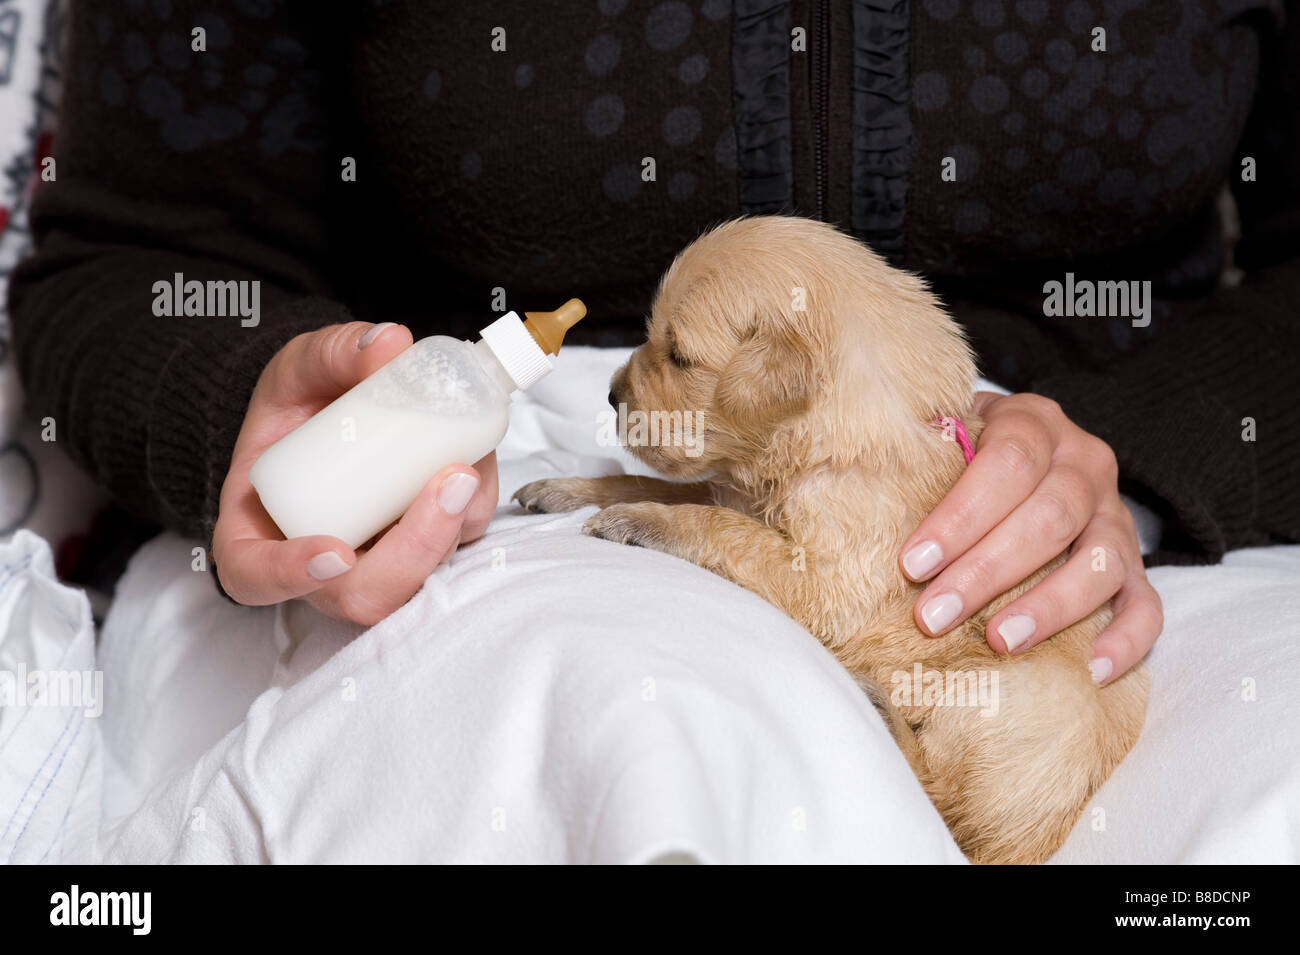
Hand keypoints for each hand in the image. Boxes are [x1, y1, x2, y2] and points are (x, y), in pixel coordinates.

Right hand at [212, 321, 498, 625]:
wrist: (330, 414)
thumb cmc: (297, 406)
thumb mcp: (297, 370)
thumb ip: (331, 352)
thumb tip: (389, 342)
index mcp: (256, 537)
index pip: (258, 577)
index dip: (292, 576)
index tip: (335, 552)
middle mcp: (318, 569)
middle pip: (364, 594)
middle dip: (416, 547)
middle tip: (449, 481)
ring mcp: (375, 565)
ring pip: (419, 578)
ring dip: (455, 524)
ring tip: (469, 460)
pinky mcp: (421, 550)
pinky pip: (450, 547)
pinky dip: (472, 508)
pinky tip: (479, 459)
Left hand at [899, 392, 1161, 684]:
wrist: (1019, 456)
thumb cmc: (959, 459)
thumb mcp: (941, 439)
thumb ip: (918, 458)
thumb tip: (859, 499)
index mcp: (1034, 423)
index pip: (1008, 461)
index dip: (961, 516)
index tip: (913, 564)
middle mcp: (1085, 463)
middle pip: (1049, 515)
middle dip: (986, 571)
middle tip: (934, 615)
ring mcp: (1116, 516)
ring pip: (1101, 560)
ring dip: (1048, 607)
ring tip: (997, 642)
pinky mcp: (1135, 566)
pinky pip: (1147, 604)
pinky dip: (1127, 639)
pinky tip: (1091, 671)